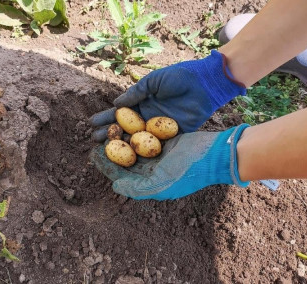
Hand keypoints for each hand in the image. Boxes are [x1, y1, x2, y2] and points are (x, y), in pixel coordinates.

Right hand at [89, 50, 245, 141]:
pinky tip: (134, 158)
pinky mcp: (173, 135)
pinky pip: (157, 145)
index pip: (120, 112)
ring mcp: (159, 127)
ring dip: (123, 144)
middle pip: (125, 128)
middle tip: (95, 140)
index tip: (92, 124)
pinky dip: (146, 151)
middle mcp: (148, 116)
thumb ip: (136, 93)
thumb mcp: (153, 81)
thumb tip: (116, 104)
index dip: (106, 117)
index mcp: (142, 102)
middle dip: (110, 133)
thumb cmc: (179, 77)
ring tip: (107, 150)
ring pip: (138, 139)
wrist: (204, 83)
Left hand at [89, 125, 249, 199]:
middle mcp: (151, 170)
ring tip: (107, 126)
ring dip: (120, 136)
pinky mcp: (165, 140)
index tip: (93, 153)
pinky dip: (134, 128)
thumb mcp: (160, 183)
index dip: (106, 164)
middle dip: (110, 149)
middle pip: (124, 159)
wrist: (214, 154)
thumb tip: (114, 185)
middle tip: (96, 137)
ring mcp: (158, 155)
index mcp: (149, 182)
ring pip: (132, 145)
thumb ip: (136, 187)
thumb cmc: (187, 171)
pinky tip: (123, 118)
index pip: (121, 174)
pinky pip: (144, 134)